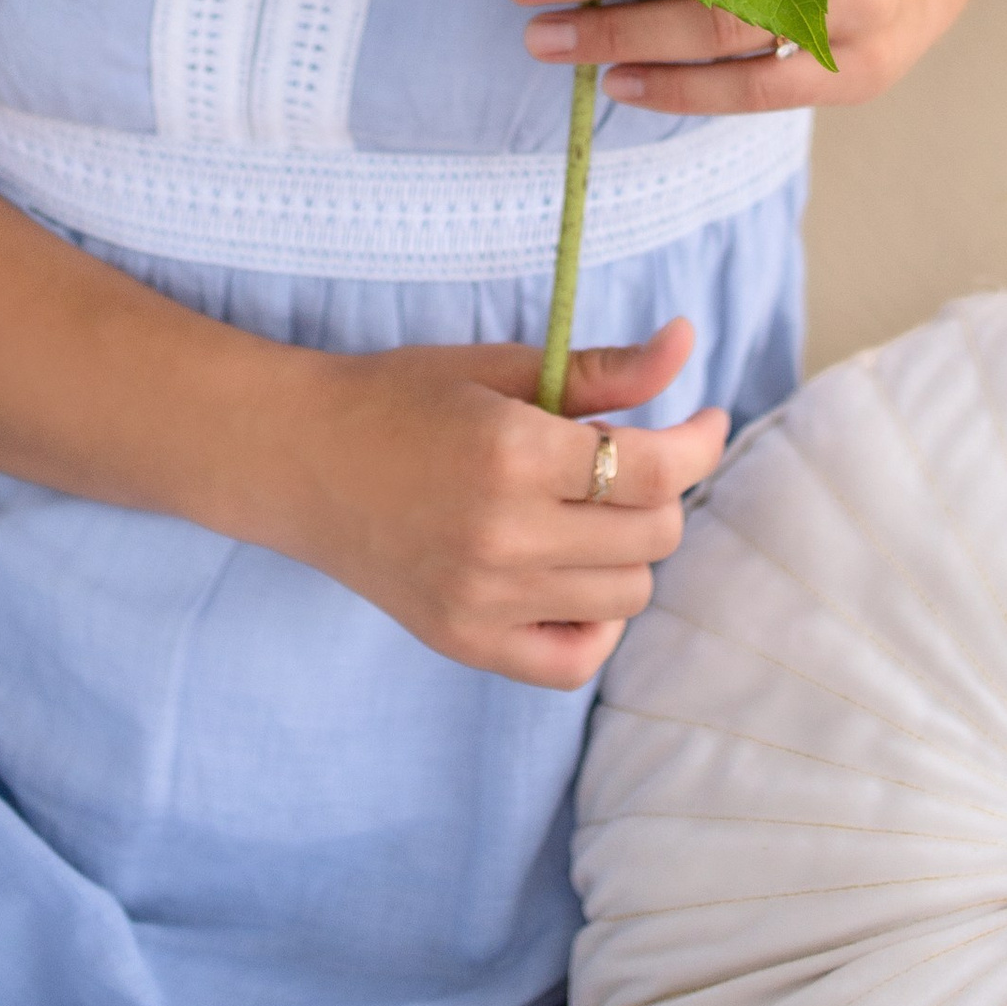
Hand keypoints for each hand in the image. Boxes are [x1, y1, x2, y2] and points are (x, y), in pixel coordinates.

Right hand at [257, 315, 728, 689]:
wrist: (300, 459)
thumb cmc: (402, 399)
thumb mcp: (503, 368)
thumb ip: (603, 369)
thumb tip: (688, 344)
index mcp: (513, 454)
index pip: (653, 470)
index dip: (699, 442)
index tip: (706, 420)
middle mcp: (502, 536)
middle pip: (653, 535)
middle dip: (661, 490)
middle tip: (627, 459)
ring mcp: (482, 600)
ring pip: (628, 595)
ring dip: (630, 548)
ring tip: (588, 510)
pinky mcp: (464, 641)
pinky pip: (574, 661)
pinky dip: (597, 622)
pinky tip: (578, 576)